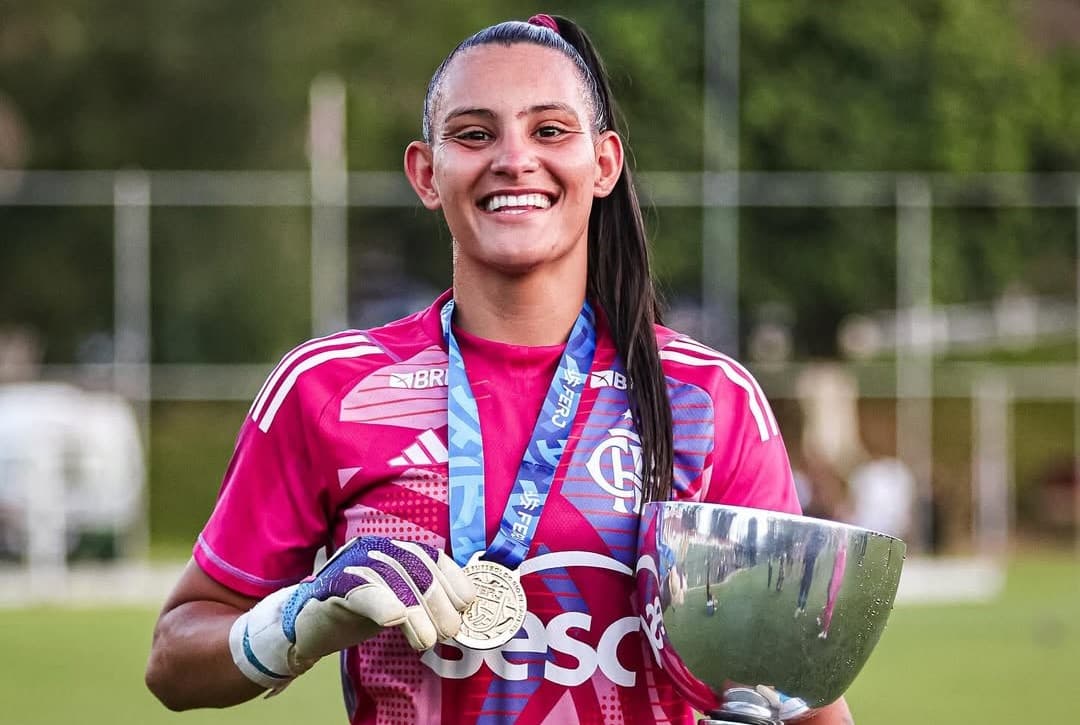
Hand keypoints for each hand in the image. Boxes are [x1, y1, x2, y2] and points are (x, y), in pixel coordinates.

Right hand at [228, 536, 474, 689]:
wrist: (305, 627)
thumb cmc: (355, 614)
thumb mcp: (396, 600)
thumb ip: (422, 597)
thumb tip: (461, 610)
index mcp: (392, 549)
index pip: (430, 556)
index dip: (452, 578)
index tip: (466, 605)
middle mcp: (374, 549)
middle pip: (416, 568)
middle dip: (438, 602)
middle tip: (448, 632)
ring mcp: (352, 565)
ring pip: (393, 580)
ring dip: (416, 612)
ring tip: (427, 640)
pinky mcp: (333, 588)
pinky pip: (362, 591)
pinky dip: (383, 604)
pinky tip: (395, 621)